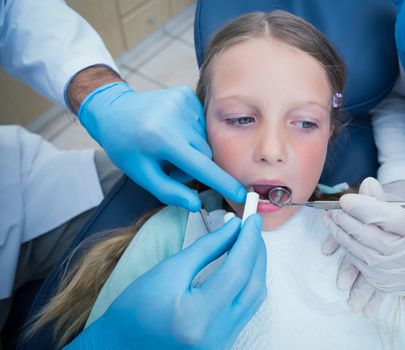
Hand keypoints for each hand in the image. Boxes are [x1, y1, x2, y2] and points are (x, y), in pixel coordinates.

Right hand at [67, 215, 265, 348]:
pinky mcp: (223, 343)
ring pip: (255, 299)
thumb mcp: (169, 270)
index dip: (248, 241)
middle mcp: (216, 336)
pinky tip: (242, 265)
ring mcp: (222, 343)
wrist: (122, 345)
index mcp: (197, 317)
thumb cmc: (135, 308)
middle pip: (253, 286)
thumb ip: (206, 248)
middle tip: (252, 226)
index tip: (253, 218)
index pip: (237, 272)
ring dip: (256, 267)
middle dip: (256, 252)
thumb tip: (235, 228)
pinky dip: (248, 283)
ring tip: (248, 241)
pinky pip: (247, 309)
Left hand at [78, 82, 245, 210]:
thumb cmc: (126, 146)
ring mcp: (183, 102)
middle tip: (170, 163)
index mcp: (161, 138)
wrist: (114, 110)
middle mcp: (175, 117)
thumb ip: (170, 192)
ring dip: (193, 149)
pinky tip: (174, 129)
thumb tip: (196, 205)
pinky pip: (202, 124)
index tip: (242, 195)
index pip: (201, 166)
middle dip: (193, 165)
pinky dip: (192, 132)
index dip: (223, 183)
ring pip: (205, 140)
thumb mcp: (141, 175)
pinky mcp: (187, 94)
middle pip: (205, 154)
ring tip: (170, 144)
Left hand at [325, 177, 404, 293]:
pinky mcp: (382, 283)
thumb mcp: (403, 211)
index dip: (364, 207)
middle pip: (370, 234)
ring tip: (330, 219)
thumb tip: (368, 183)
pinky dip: (346, 247)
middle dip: (346, 220)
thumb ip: (382, 199)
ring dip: (340, 233)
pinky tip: (340, 236)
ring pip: (359, 250)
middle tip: (333, 210)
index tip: (344, 200)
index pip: (389, 217)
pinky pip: (357, 263)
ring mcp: (395, 270)